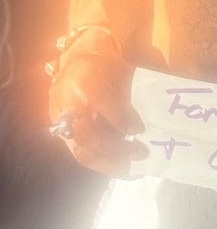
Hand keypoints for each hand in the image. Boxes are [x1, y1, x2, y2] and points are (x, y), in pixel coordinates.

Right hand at [48, 33, 146, 175]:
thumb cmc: (106, 66)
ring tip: (133, 169)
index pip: (103, 103)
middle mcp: (69, 100)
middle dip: (116, 148)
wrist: (78, 59)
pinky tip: (121, 168)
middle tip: (141, 153)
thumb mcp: (122, 72)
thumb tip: (146, 125)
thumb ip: (130, 96)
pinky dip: (102, 164)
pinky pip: (79, 153)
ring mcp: (61, 119)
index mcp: (86, 78)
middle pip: (88, 134)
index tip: (140, 130)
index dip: (121, 119)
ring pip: (82, 150)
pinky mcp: (60, 132)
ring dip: (110, 163)